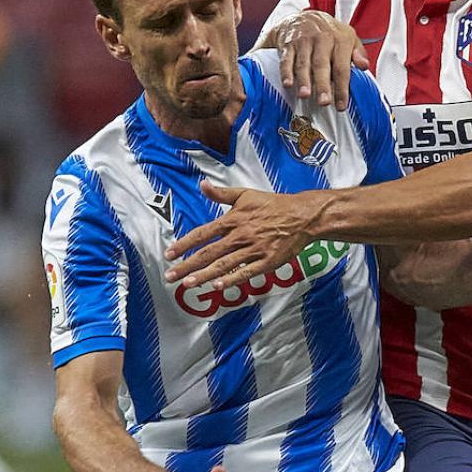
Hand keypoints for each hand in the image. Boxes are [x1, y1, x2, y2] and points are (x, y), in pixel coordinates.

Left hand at [164, 181, 322, 289]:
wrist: (302, 216)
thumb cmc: (273, 204)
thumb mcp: (246, 194)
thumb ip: (221, 193)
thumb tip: (202, 185)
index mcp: (233, 219)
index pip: (203, 233)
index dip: (185, 244)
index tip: (169, 254)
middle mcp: (240, 235)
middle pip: (209, 253)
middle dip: (187, 265)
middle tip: (170, 276)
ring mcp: (253, 250)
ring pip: (224, 265)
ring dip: (203, 275)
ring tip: (187, 284)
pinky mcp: (266, 262)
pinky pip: (245, 273)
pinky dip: (231, 280)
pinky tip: (217, 286)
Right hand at [275, 11, 369, 109]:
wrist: (302, 17)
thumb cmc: (327, 33)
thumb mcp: (347, 36)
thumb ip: (358, 52)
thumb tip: (364, 66)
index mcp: (339, 39)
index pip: (342, 67)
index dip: (342, 87)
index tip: (342, 104)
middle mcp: (322, 39)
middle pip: (322, 65)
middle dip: (322, 84)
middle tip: (324, 101)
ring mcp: (303, 41)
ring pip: (303, 63)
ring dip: (303, 80)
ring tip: (305, 95)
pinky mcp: (288, 44)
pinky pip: (286, 59)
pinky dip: (286, 72)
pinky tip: (287, 84)